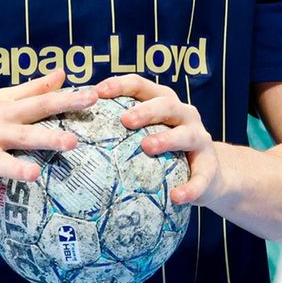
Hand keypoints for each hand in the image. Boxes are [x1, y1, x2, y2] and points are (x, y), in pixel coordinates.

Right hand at [0, 70, 98, 238]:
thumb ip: (30, 89)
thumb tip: (62, 73)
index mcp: (2, 114)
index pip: (39, 105)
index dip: (66, 101)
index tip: (94, 96)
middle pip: (22, 134)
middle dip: (47, 138)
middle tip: (73, 141)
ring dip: (13, 169)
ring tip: (32, 176)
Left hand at [95, 74, 220, 206]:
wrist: (210, 174)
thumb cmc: (167, 151)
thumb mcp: (148, 133)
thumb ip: (120, 129)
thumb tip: (71, 131)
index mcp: (165, 103)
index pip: (142, 86)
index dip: (121, 85)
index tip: (98, 91)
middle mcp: (184, 115)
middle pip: (166, 104)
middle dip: (145, 110)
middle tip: (125, 120)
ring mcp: (200, 139)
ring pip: (185, 135)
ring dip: (166, 139)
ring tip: (147, 147)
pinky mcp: (210, 168)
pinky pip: (201, 178)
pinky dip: (190, 187)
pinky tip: (177, 197)